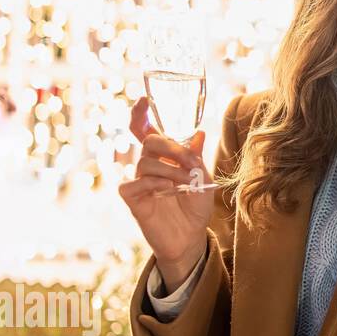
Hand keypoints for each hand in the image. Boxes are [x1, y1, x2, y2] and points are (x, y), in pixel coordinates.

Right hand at [118, 97, 214, 291]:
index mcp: (164, 156)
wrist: (191, 236)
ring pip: (145, 162)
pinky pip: (134, 183)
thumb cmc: (196, 205)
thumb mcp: (204, 178)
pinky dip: (154, 183)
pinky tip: (168, 190)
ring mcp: (138, 181)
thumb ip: (197, 157)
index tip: (143, 99)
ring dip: (170, 170)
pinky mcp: (132, 199)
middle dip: (172, 147)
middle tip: (191, 162)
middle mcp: (148, 165)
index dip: (140, 114)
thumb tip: (199, 133)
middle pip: (149, 141)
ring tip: (187, 183)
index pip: (145, 130)